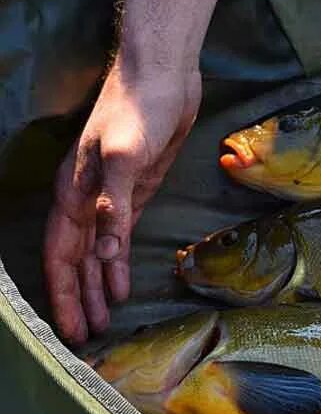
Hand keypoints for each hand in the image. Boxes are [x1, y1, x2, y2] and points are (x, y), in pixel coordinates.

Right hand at [44, 59, 200, 343]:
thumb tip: (105, 251)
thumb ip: (114, 203)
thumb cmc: (139, 109)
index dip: (64, 293)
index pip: (62, 255)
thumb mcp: (124, 155)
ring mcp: (111, 197)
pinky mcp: (135, 192)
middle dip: (79, 299)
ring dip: (98, 287)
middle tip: (88, 338)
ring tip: (104, 321)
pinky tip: (122, 285)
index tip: (69, 329)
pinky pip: (120, 237)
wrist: (165, 76)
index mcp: (74, 193)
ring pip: (97, 253)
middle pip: (76, 261)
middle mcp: (86, 200)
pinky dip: (118, 263)